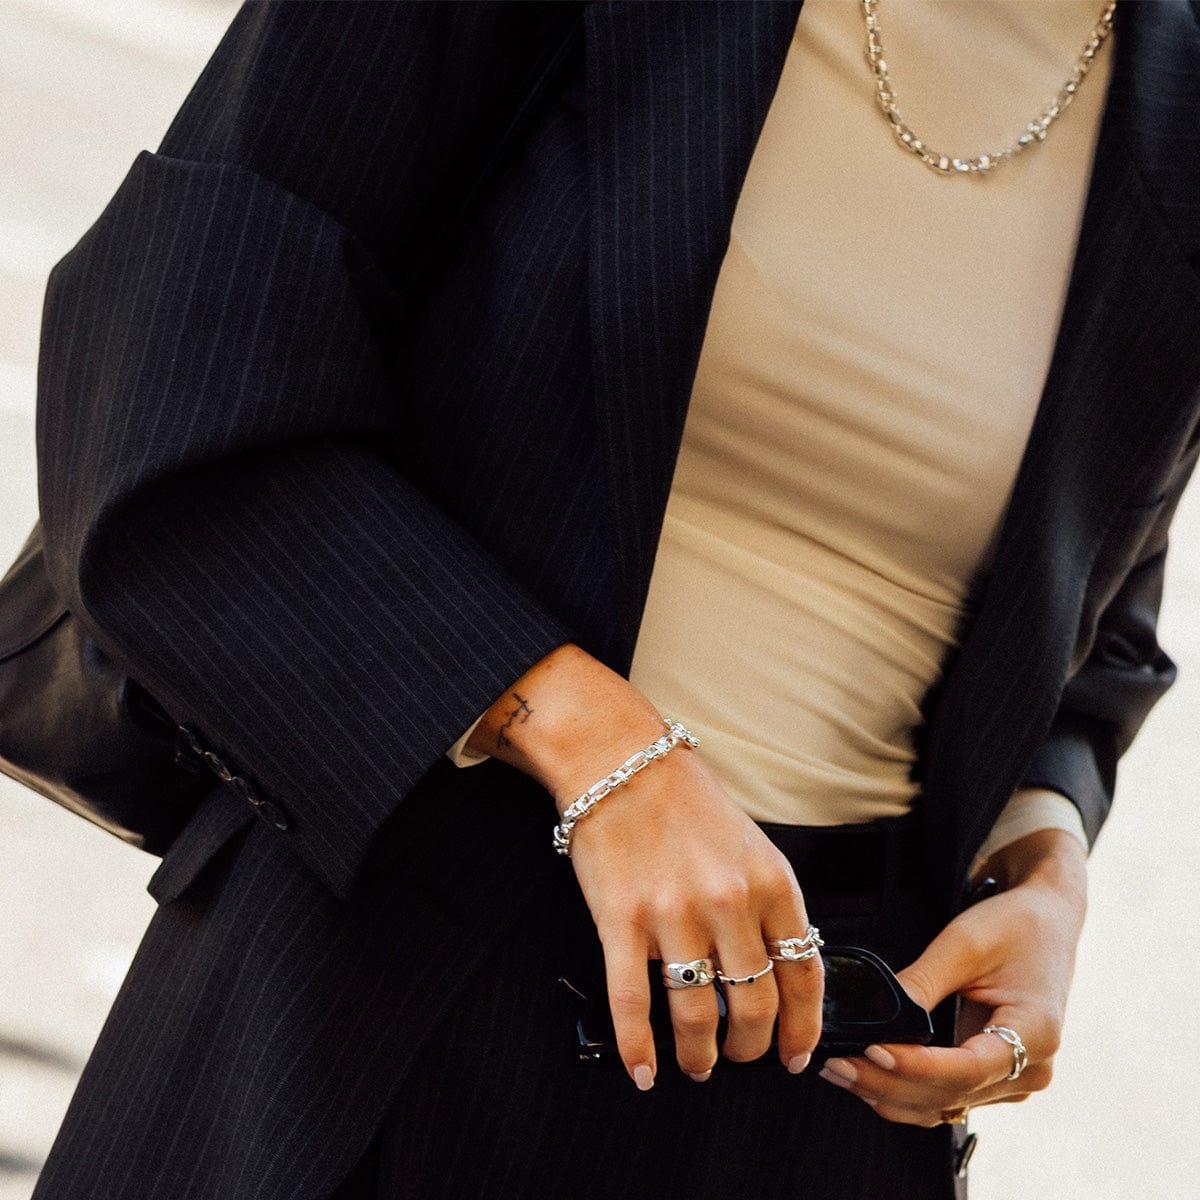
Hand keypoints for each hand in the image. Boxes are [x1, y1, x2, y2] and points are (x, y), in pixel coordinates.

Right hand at [467, 643, 823, 1088]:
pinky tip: (644, 1070)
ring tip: (698, 1066)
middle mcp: (728, 901)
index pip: (804, 976)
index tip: (796, 1055)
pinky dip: (638, 1047)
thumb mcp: (752, 847)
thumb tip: (780, 978)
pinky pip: (632, 1001)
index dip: (804, 1028)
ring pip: (697, 1014)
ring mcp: (673, 914)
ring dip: (700, 1055)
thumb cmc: (687, 804)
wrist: (622, 762)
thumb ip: (770, 908)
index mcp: (772, 882)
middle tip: (742, 1059)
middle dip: (752, 1048)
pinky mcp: (621, 919)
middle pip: (754, 1005)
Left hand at [817, 829, 1086, 1124]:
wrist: (1046, 922)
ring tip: (838, 1071)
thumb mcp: (965, 943)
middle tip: (834, 1064)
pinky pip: (945, 1095)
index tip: (870, 1052)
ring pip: (942, 1103)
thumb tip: (874, 1018)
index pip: (966, 1068)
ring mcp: (1013, 1080)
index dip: (915, 1067)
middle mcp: (1030, 1069)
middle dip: (886, 1083)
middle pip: (949, 1093)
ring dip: (889, 1094)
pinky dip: (904, 1091)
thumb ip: (922, 983)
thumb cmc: (1014, 926)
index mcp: (1035, 1033)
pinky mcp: (993, 1077)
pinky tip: (866, 1077)